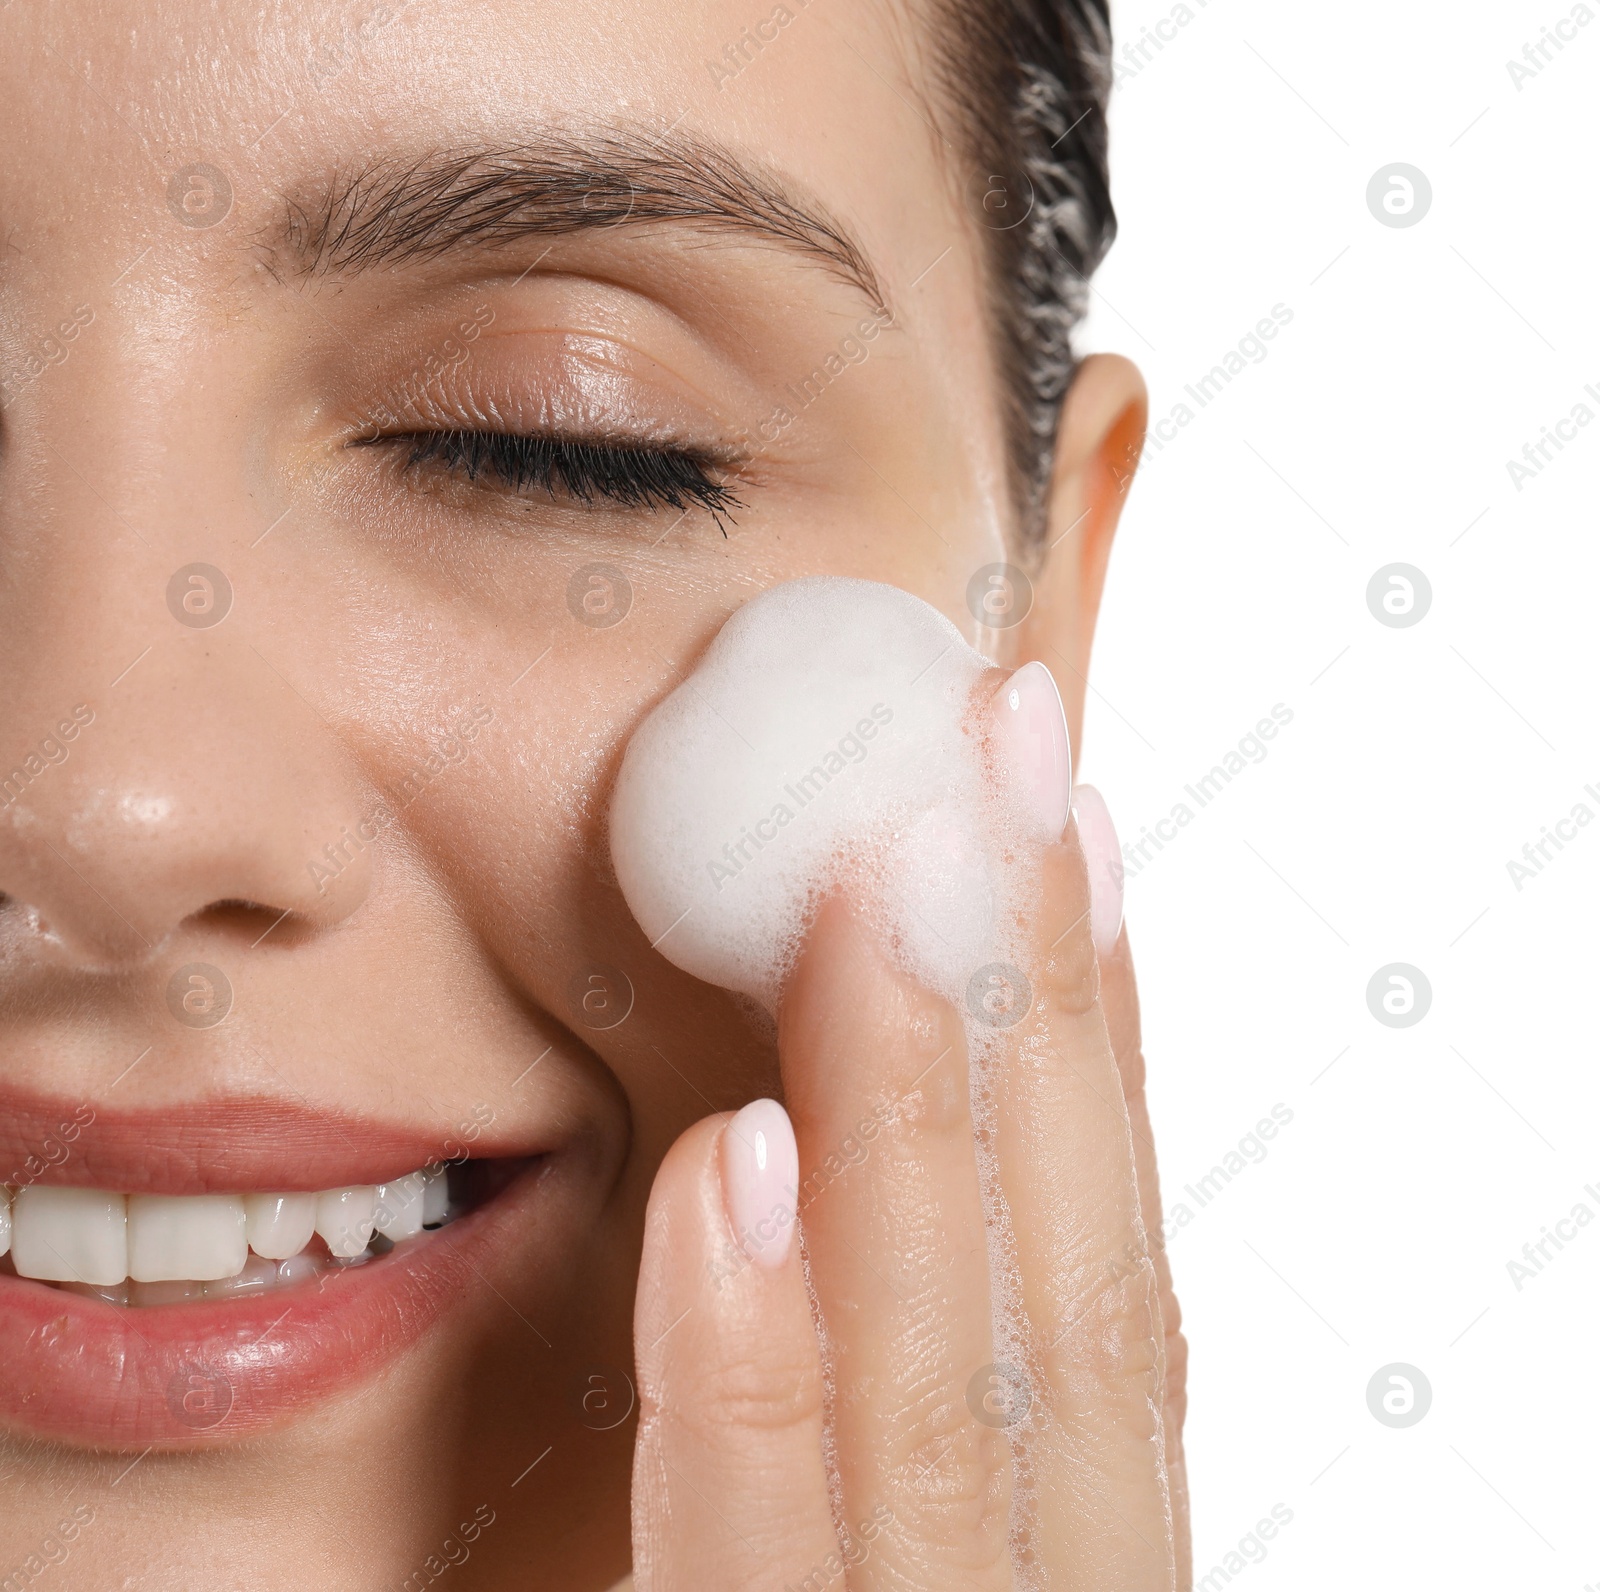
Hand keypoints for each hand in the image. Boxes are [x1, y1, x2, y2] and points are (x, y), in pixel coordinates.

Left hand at [629, 805, 1188, 1588]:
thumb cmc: (802, 1577)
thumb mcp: (881, 1487)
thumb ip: (902, 1340)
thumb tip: (880, 1084)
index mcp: (1076, 1528)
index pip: (1109, 1271)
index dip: (1100, 1034)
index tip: (1071, 819)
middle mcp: (1038, 1587)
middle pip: (1064, 1294)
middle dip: (1036, 1000)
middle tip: (997, 750)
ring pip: (943, 1393)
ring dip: (913, 1119)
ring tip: (876, 893)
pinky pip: (751, 1554)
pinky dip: (749, 1361)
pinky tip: (733, 1162)